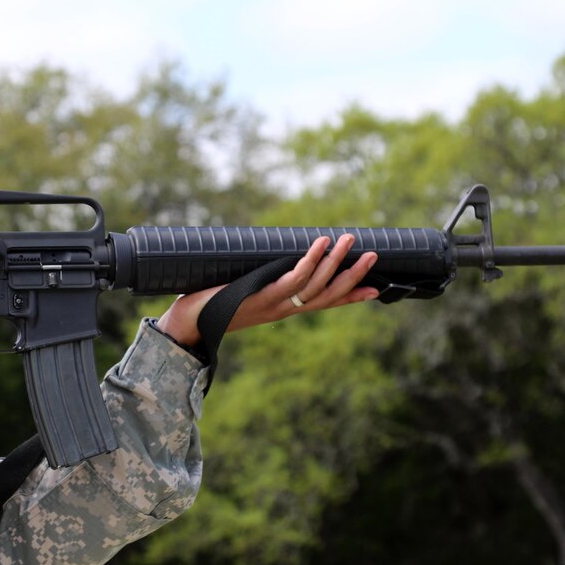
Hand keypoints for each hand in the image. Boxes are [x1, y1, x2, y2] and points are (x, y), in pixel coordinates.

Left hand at [156, 234, 379, 347]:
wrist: (188, 324)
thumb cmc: (211, 305)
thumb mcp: (243, 290)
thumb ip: (258, 278)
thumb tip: (265, 256)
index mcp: (283, 309)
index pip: (324, 303)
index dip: (350, 297)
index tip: (375, 289)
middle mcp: (284, 309)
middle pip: (328, 295)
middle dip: (353, 276)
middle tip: (374, 256)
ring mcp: (275, 304)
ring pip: (316, 285)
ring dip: (336, 262)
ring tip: (351, 241)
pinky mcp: (262, 296)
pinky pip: (293, 278)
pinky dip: (309, 260)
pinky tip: (320, 243)